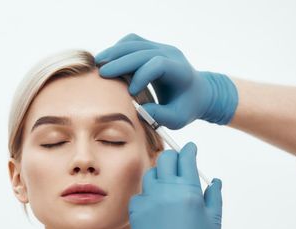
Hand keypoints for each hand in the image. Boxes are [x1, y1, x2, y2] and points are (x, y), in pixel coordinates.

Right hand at [95, 33, 238, 128]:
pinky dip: (118, 50)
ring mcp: (161, 47)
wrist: (197, 93)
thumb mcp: (177, 119)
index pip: (158, 64)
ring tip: (98, 64)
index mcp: (180, 71)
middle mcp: (170, 54)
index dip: (142, 75)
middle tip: (101, 73)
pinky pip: (132, 42)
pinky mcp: (151, 47)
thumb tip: (138, 111)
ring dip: (115, 52)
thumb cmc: (186, 107)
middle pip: (142, 51)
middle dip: (120, 62)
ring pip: (134, 43)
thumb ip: (160, 116)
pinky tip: (107, 62)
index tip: (131, 93)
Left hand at [128, 142, 222, 228]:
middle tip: (178, 163)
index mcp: (189, 192)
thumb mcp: (214, 223)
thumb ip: (214, 197)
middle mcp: (167, 192)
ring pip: (151, 174)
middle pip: (165, 158)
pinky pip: (140, 194)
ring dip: (160, 175)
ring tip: (168, 187)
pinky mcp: (135, 212)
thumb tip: (213, 180)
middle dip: (173, 157)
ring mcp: (148, 201)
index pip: (186, 158)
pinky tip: (156, 206)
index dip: (189, 150)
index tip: (190, 148)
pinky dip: (148, 195)